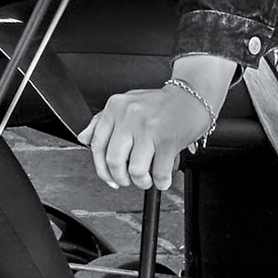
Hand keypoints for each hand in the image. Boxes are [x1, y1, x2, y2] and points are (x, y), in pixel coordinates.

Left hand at [78, 86, 213, 190]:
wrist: (193, 96)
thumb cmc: (161, 104)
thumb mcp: (126, 105)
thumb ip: (102, 121)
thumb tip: (83, 137)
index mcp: (116, 108)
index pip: (96, 144)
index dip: (101, 168)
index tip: (109, 177)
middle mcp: (129, 116)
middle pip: (113, 160)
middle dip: (120, 178)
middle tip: (128, 180)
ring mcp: (148, 128)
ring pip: (134, 169)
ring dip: (141, 181)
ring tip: (147, 179)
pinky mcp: (167, 139)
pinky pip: (159, 171)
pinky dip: (161, 181)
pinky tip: (162, 178)